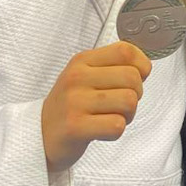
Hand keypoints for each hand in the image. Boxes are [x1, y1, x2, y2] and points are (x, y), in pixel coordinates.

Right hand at [40, 41, 151, 172]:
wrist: (40, 134)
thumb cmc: (71, 106)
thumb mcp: (85, 77)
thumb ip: (113, 67)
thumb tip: (146, 66)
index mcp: (83, 61)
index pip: (126, 50)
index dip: (141, 66)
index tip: (135, 80)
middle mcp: (77, 77)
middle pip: (133, 78)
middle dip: (136, 96)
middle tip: (119, 106)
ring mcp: (75, 102)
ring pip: (129, 102)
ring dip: (127, 115)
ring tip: (110, 117)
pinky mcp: (75, 127)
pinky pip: (116, 125)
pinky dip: (116, 132)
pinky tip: (102, 131)